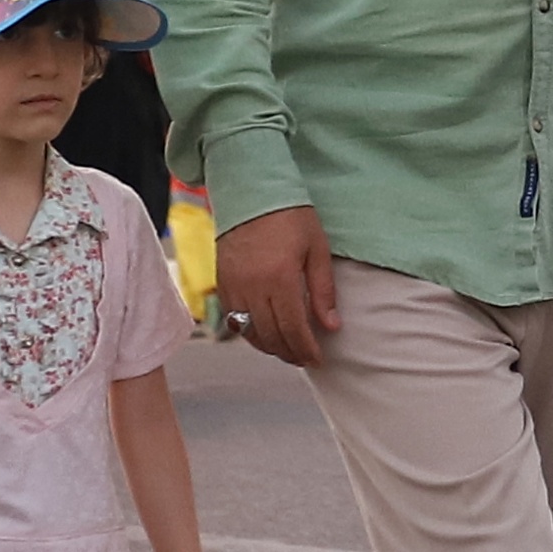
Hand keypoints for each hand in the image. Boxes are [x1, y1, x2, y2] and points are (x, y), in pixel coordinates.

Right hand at [215, 204, 338, 367]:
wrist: (251, 191)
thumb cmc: (290, 216)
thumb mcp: (316, 249)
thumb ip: (323, 291)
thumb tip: (331, 327)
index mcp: (280, 278)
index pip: (293, 328)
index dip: (306, 349)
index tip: (318, 359)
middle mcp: (252, 286)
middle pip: (270, 336)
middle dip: (289, 353)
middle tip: (305, 359)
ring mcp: (233, 286)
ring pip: (249, 332)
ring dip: (269, 347)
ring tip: (287, 350)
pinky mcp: (221, 282)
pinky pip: (233, 319)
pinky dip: (249, 333)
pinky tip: (265, 333)